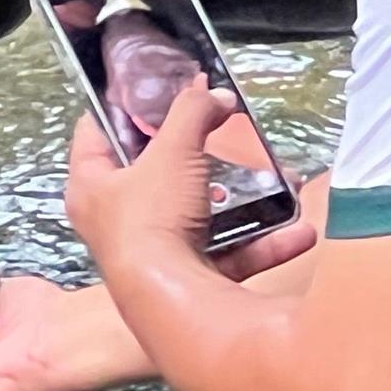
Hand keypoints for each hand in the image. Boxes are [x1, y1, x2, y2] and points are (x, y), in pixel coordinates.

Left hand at [66, 80, 316, 279]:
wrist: (171, 302)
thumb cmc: (153, 218)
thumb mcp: (174, 150)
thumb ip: (194, 113)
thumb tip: (216, 96)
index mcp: (90, 186)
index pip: (94, 131)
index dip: (120, 106)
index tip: (152, 88)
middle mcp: (113, 221)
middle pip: (150, 175)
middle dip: (193, 155)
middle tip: (222, 132)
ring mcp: (150, 254)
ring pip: (197, 217)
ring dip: (239, 201)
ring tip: (274, 179)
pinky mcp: (185, 282)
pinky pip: (228, 255)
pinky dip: (263, 243)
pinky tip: (299, 231)